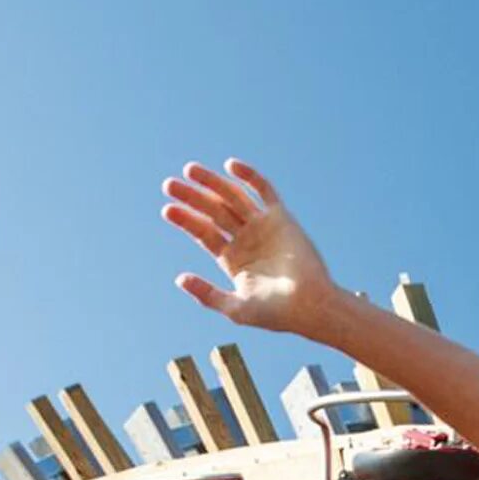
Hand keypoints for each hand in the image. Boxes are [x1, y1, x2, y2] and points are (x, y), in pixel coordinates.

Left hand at [161, 160, 338, 336]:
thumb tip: (179, 278)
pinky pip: (264, 191)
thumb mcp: (235, 308)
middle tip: (169, 185)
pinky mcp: (281, 218)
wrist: (311, 306)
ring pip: (233, 197)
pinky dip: (249, 177)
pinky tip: (230, 165)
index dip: (186, 220)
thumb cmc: (276, 313)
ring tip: (189, 170)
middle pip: (213, 212)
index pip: (204, 233)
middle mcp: (246, 239)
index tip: (167, 209)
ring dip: (212, 183)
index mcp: (233, 259)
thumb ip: (207, 295)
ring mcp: (263, 227)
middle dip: (192, 197)